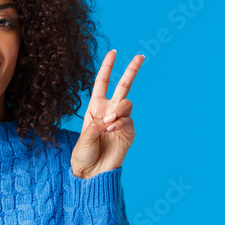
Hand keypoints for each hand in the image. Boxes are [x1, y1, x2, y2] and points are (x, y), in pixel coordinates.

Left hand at [71, 50, 144, 178]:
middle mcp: (109, 110)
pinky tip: (112, 130)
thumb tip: (111, 119)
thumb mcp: (85, 136)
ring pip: (127, 102)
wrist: (92, 172)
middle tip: (141, 55)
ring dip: (118, 110)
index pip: (102, 83)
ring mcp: (120, 120)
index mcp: (95, 107)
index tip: (113, 52)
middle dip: (132, 70)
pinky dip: (120, 122)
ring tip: (108, 123)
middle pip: (123, 86)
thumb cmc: (83, 154)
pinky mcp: (129, 132)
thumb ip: (97, 124)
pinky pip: (128, 119)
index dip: (107, 67)